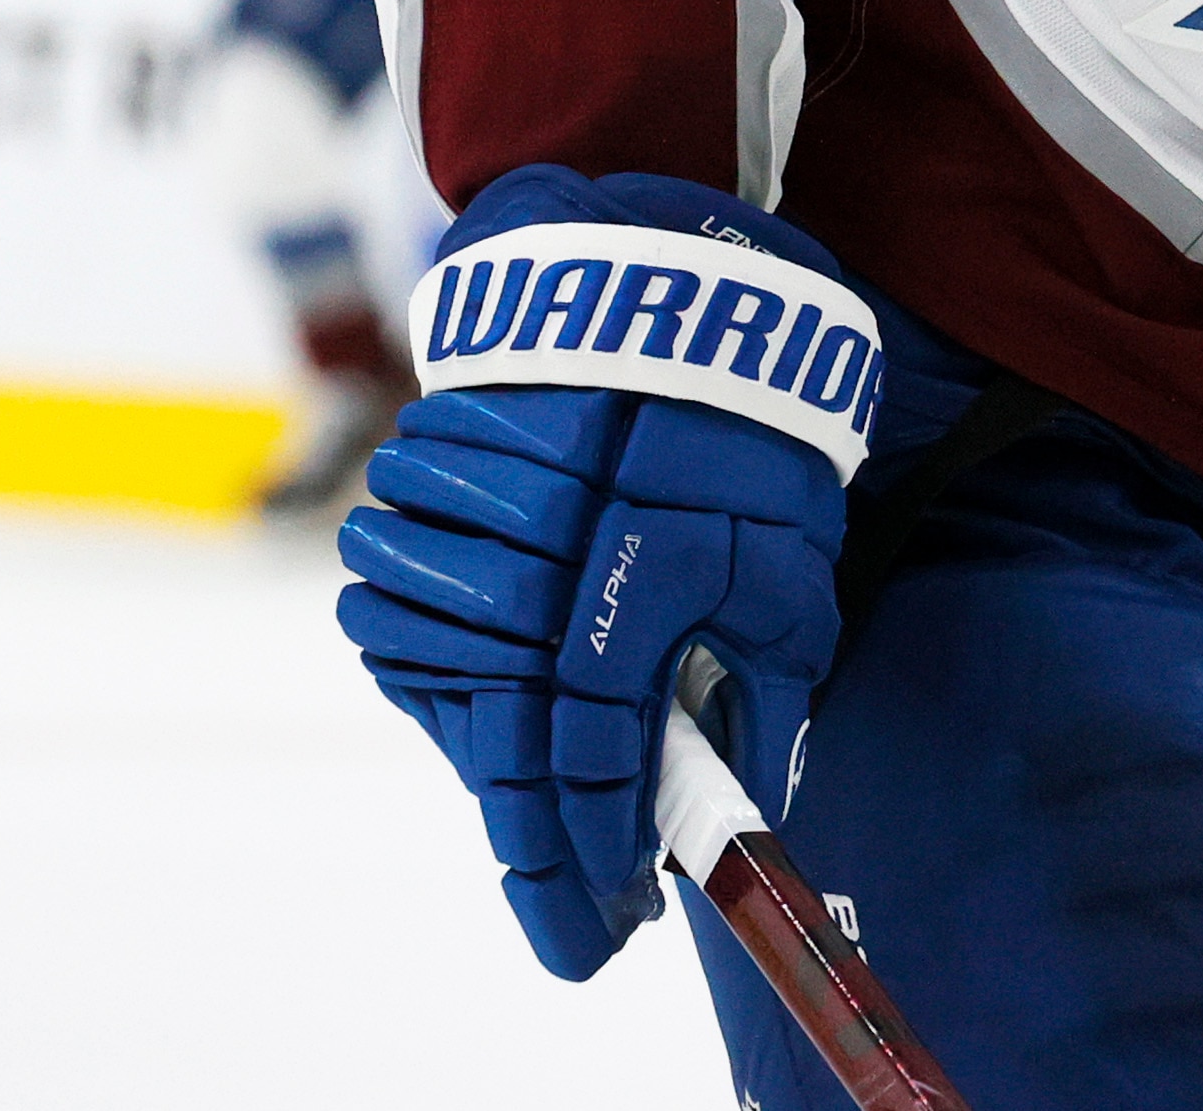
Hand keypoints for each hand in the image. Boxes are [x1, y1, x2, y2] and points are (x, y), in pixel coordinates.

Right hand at [331, 167, 878, 978]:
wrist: (653, 263)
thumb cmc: (745, 411)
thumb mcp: (793, 554)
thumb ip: (765, 679)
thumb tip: (753, 790)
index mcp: (619, 592)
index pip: (580, 775)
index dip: (580, 870)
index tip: (594, 938)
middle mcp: (524, 568)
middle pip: (501, 749)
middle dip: (538, 834)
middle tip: (574, 884)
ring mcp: (458, 525)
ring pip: (447, 678)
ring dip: (494, 727)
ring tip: (552, 750)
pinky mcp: (416, 486)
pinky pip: (409, 604)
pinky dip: (452, 644)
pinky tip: (507, 649)